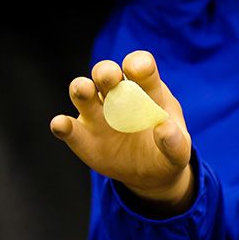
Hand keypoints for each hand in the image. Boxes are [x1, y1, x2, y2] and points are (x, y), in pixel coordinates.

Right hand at [50, 51, 193, 216]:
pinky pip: (70, 128)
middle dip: (106, 72)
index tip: (139, 69)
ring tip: (84, 90)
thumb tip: (164, 129)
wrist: (150, 175)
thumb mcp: (178, 151)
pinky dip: (63, 125)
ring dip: (81, 88)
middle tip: (109, 77)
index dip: (138, 64)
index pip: (140, 66)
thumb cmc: (166, 152)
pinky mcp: (82, 136)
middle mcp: (117, 95)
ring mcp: (97, 114)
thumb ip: (175, 142)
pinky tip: (61, 125)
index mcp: (146, 89)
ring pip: (82, 92)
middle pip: (106, 73)